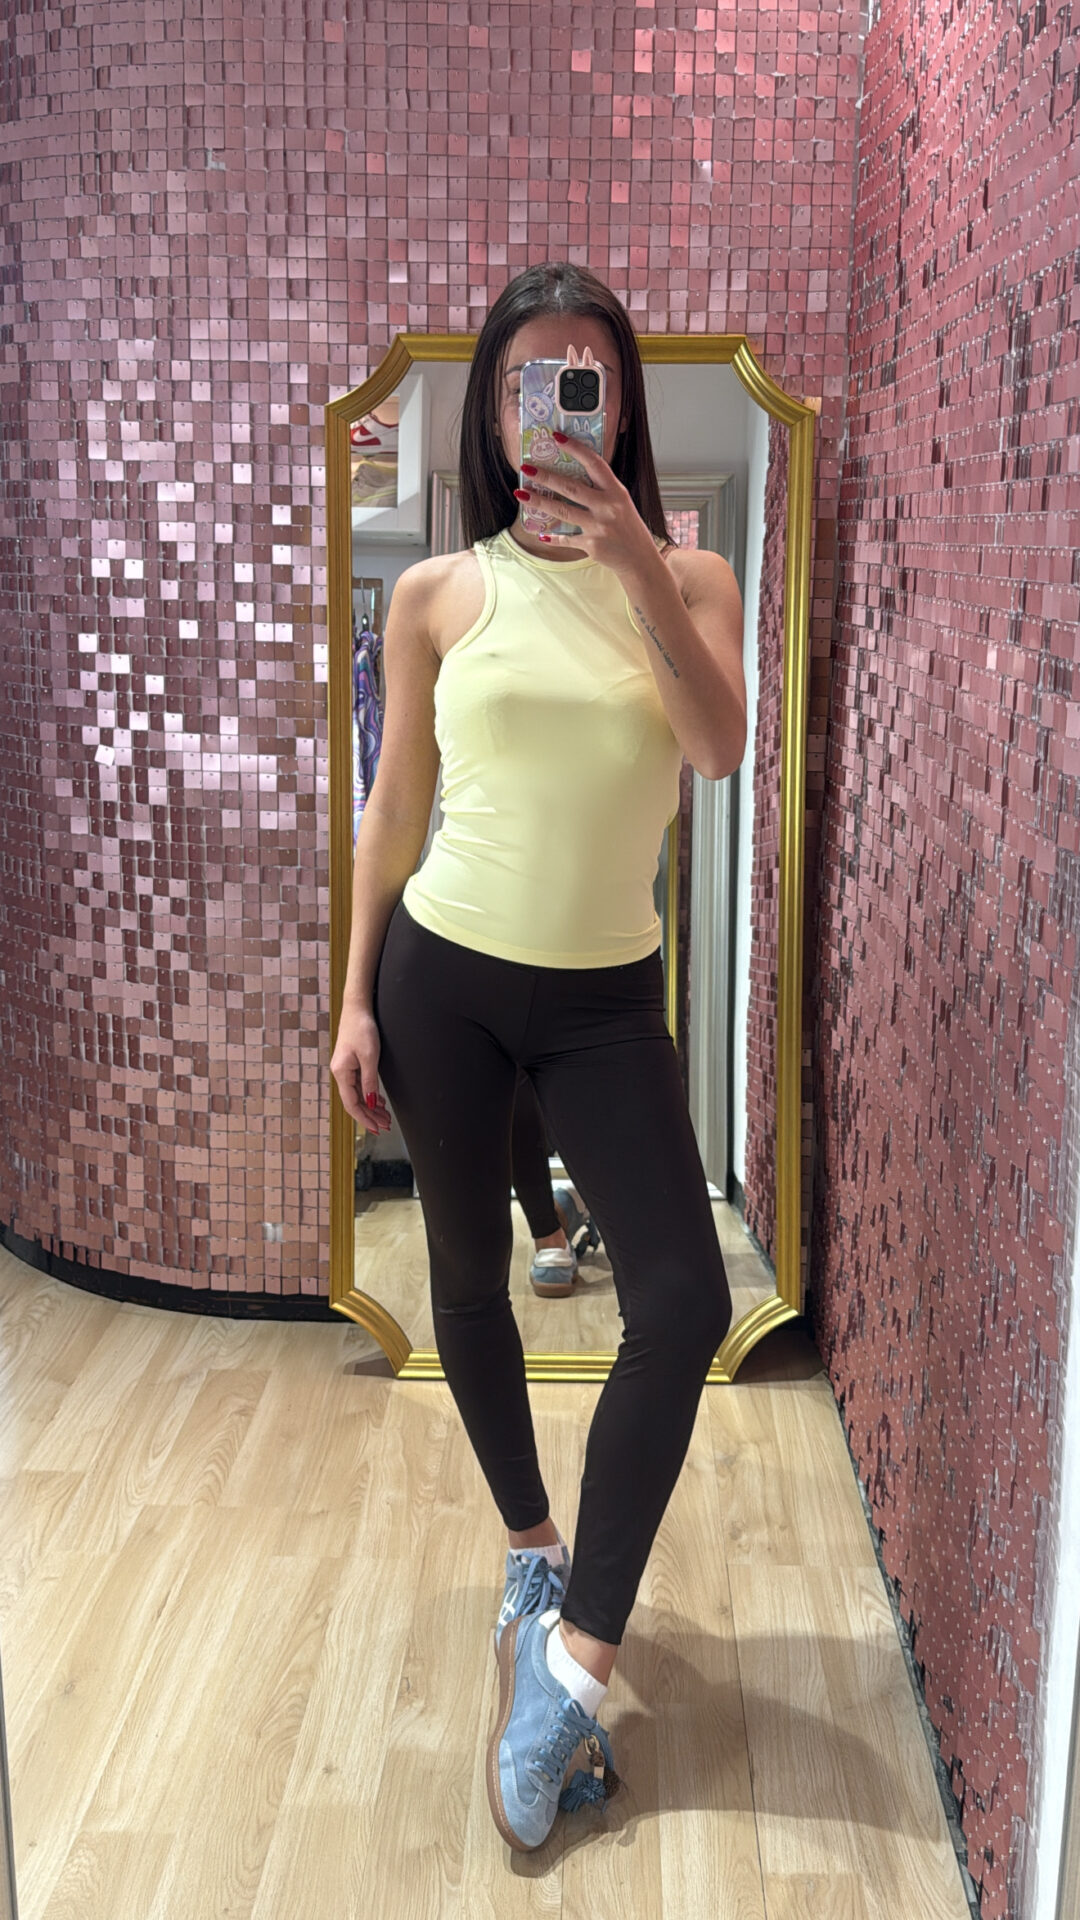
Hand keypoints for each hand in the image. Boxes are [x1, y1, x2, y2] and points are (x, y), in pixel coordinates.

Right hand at [331, 1002, 392, 1132]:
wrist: (357, 1008)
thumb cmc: (362, 1028)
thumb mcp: (370, 1057)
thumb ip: (370, 1081)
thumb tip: (371, 1102)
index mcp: (341, 1073)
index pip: (352, 1104)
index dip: (364, 1119)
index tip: (376, 1129)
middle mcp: (340, 1073)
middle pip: (355, 1101)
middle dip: (370, 1115)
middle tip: (385, 1126)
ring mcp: (345, 1069)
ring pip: (358, 1094)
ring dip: (371, 1106)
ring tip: (385, 1117)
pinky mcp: (351, 1063)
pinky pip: (359, 1085)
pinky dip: (370, 1095)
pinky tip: (379, 1101)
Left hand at [517, 433, 660, 576]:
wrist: (639, 558)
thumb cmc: (628, 527)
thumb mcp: (621, 502)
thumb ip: (602, 489)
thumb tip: (573, 475)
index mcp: (616, 491)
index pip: (594, 463)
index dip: (575, 448)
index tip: (557, 437)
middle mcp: (607, 507)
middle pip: (571, 488)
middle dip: (546, 477)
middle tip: (526, 469)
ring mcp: (598, 527)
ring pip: (563, 511)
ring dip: (540, 502)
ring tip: (522, 494)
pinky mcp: (591, 545)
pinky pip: (566, 539)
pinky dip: (553, 538)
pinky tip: (540, 534)